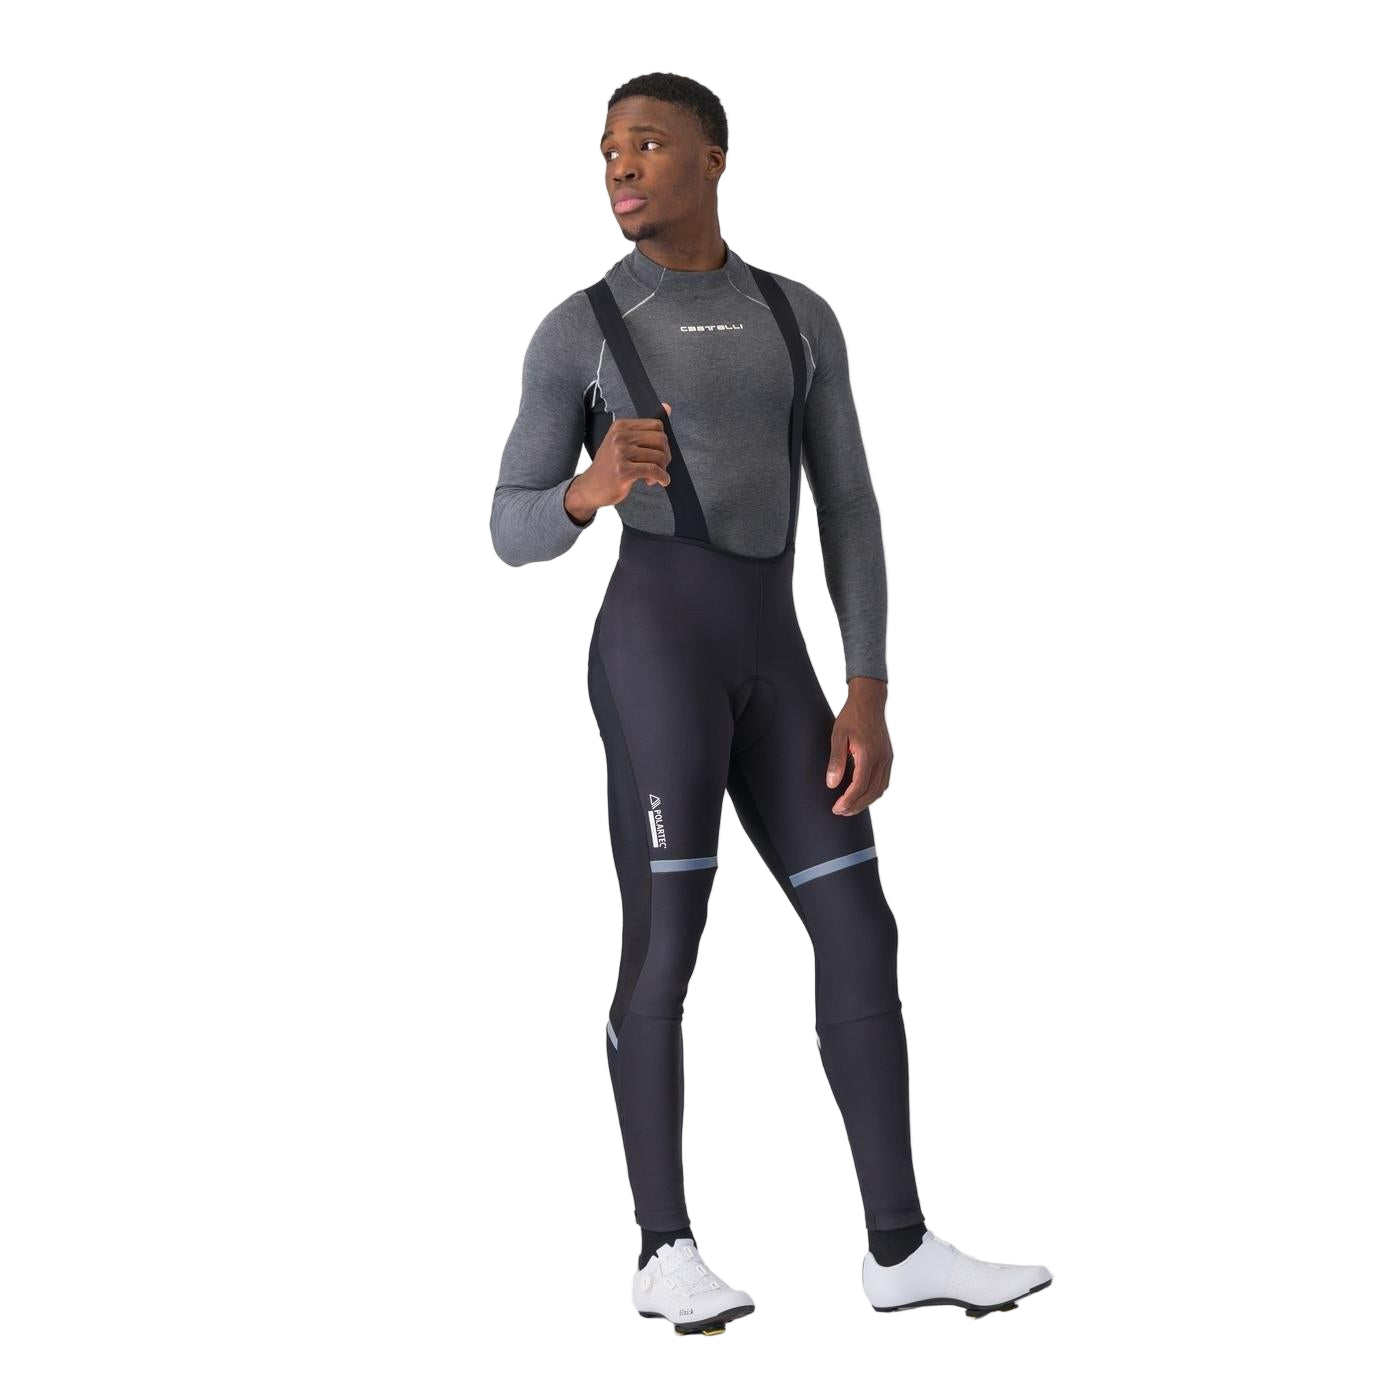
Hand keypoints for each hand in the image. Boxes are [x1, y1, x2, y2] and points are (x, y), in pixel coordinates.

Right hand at [565, 403, 672, 521]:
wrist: (591, 487)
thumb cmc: (610, 466)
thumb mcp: (623, 442)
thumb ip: (644, 428)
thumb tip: (668, 406)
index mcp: (620, 426)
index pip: (657, 425)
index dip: (662, 441)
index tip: (657, 453)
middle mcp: (620, 437)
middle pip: (660, 440)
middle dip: (665, 456)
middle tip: (659, 467)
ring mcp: (620, 453)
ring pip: (659, 456)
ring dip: (662, 469)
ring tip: (653, 477)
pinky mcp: (623, 470)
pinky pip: (653, 471)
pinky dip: (662, 477)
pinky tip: (661, 481)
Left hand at [827, 677, 891, 815]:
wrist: (869, 702)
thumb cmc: (851, 717)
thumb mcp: (838, 737)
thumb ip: (836, 761)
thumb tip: (831, 784)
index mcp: (869, 755)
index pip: (859, 786)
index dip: (848, 801)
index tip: (836, 808)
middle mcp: (881, 759)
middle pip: (871, 792)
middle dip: (856, 806)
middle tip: (840, 812)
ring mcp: (887, 758)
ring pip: (880, 789)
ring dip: (866, 802)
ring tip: (850, 807)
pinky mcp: (888, 757)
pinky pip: (884, 781)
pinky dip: (873, 792)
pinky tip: (863, 794)